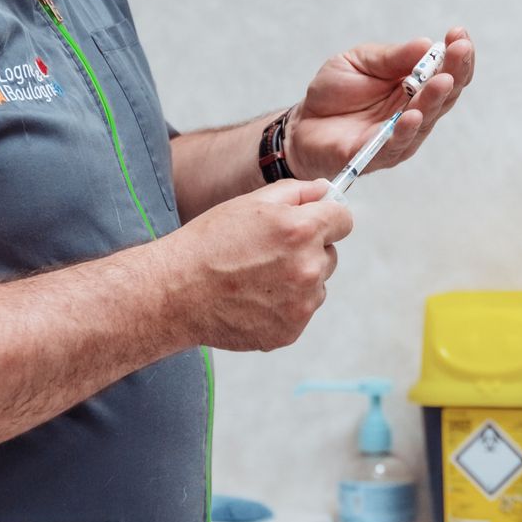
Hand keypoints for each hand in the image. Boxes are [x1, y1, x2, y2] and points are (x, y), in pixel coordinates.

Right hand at [164, 180, 352, 350]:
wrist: (177, 291)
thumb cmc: (209, 243)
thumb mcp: (250, 203)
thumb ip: (297, 192)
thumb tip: (325, 191)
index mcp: (302, 230)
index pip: (344, 220)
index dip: (328, 218)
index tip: (314, 222)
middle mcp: (308, 268)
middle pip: (330, 254)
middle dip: (309, 249)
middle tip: (268, 252)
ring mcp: (301, 304)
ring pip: (316, 284)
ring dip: (297, 279)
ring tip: (256, 277)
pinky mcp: (291, 330)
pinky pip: (300, 310)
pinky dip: (284, 305)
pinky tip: (253, 298)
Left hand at [285, 26, 474, 181]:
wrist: (303, 123)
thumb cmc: (335, 91)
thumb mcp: (361, 61)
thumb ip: (392, 58)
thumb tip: (426, 44)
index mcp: (414, 86)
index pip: (446, 71)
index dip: (456, 54)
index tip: (459, 34)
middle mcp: (414, 111)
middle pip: (444, 94)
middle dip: (454, 71)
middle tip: (459, 50)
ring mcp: (399, 135)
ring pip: (425, 119)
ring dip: (434, 99)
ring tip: (442, 81)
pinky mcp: (377, 155)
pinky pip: (396, 144)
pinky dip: (406, 130)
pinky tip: (413, 115)